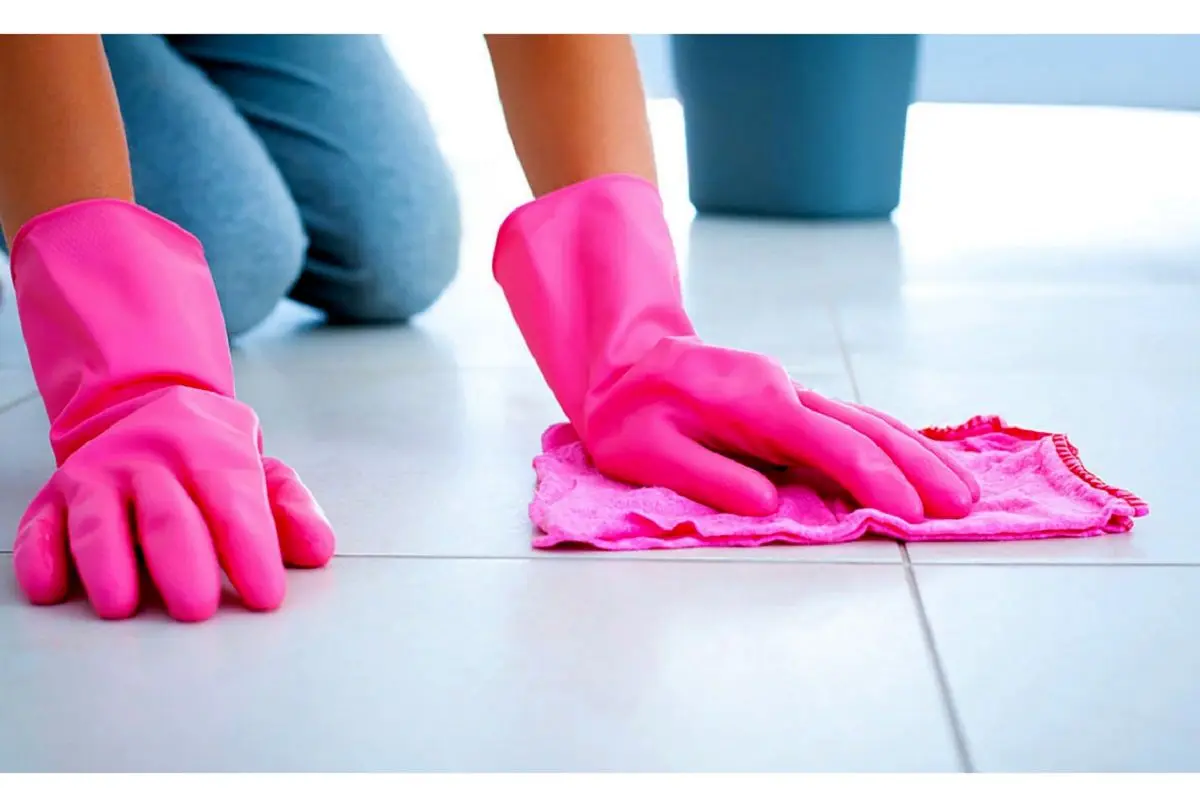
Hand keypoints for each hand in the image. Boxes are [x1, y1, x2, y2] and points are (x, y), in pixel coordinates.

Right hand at [14, 389, 333, 620]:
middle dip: (182, 565)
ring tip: (121, 607)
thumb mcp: (261, 471)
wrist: (146, 405)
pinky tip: (51, 590)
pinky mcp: (53, 499)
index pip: (233, 503)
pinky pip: (41, 528)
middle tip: (197, 609)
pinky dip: (41, 558)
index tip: (265, 596)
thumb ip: (291, 510)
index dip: (250, 551)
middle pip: (167, 516)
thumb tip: (317, 549)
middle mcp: (148, 462)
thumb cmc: (212, 456)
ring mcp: (97, 478)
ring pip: (100, 522)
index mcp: (207, 453)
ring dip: (108, 564)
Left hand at [495, 174, 979, 520]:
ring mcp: (791, 394)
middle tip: (964, 508)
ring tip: (962, 490)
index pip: (831, 447)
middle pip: (867, 430)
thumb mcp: (644, 451)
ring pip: (868, 422)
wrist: (621, 362)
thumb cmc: (628, 412)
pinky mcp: (789, 404)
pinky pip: (851, 422)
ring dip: (917, 455)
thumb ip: (708, 476)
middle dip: (918, 469)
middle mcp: (785, 392)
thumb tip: (770, 506)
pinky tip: (917, 461)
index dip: (875, 483)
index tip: (912, 517)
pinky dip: (891, 443)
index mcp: (756, 403)